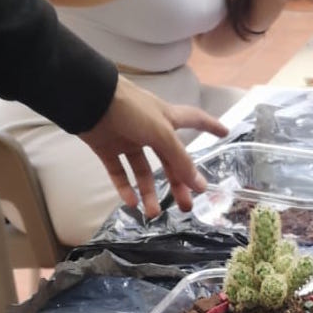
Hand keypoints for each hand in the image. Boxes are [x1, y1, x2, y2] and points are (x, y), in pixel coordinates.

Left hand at [78, 75, 227, 218]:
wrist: (87, 99)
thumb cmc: (130, 110)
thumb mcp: (161, 133)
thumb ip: (180, 160)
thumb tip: (200, 186)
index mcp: (167, 118)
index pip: (195, 120)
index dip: (210, 126)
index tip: (225, 133)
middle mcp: (149, 130)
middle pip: (169, 160)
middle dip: (178, 183)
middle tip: (186, 206)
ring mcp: (127, 139)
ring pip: (143, 171)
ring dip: (149, 192)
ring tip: (153, 213)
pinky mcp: (107, 148)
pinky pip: (119, 172)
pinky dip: (125, 187)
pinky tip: (132, 203)